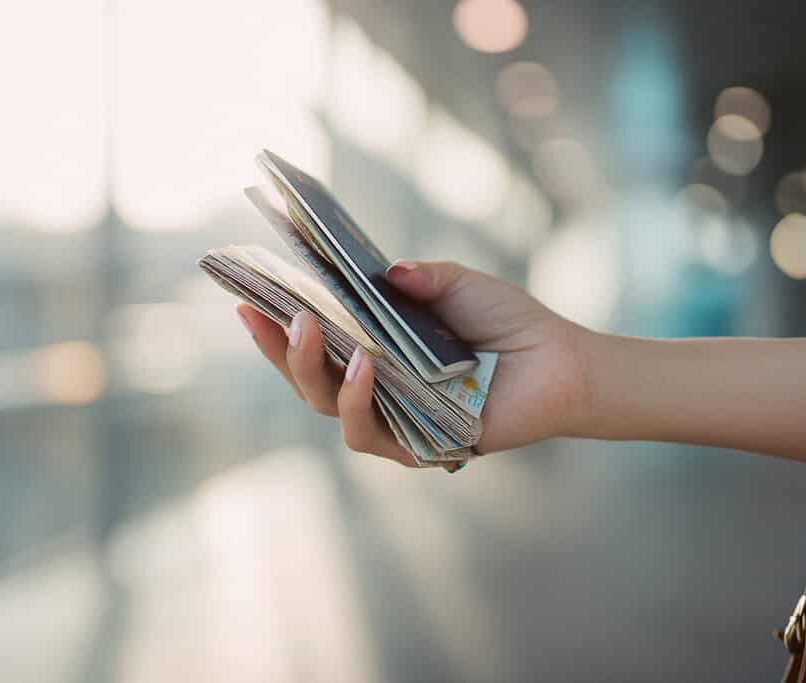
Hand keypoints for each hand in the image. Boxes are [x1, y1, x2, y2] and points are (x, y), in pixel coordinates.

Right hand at [236, 260, 591, 465]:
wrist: (558, 363)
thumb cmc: (508, 324)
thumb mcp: (459, 285)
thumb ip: (421, 277)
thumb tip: (386, 270)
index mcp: (376, 349)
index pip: (315, 343)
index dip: (277, 327)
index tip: (247, 298)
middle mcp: (376, 387)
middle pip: (309, 379)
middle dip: (279, 349)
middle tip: (266, 313)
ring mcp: (392, 417)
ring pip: (328, 406)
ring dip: (310, 370)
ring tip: (308, 330)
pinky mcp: (415, 445)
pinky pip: (370, 431)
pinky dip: (359, 400)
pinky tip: (363, 367)